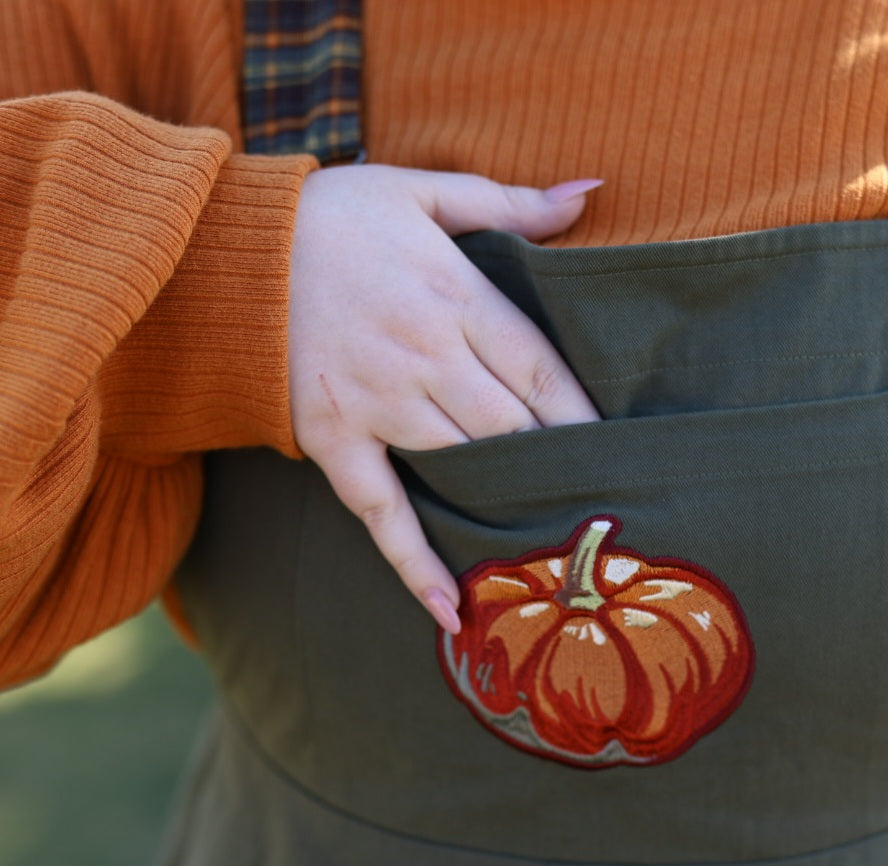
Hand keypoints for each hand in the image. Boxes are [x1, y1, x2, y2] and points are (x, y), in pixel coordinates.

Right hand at [287, 164, 601, 632]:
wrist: (225, 248)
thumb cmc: (335, 216)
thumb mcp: (423, 190)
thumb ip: (510, 202)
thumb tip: (590, 194)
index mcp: (454, 297)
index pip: (539, 370)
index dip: (582, 415)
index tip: (618, 451)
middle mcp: (423, 357)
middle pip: (510, 427)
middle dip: (558, 468)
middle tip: (600, 510)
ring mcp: (377, 404)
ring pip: (461, 468)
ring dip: (507, 511)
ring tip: (553, 555)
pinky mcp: (333, 440)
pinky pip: (382, 511)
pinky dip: (416, 562)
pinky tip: (452, 610)